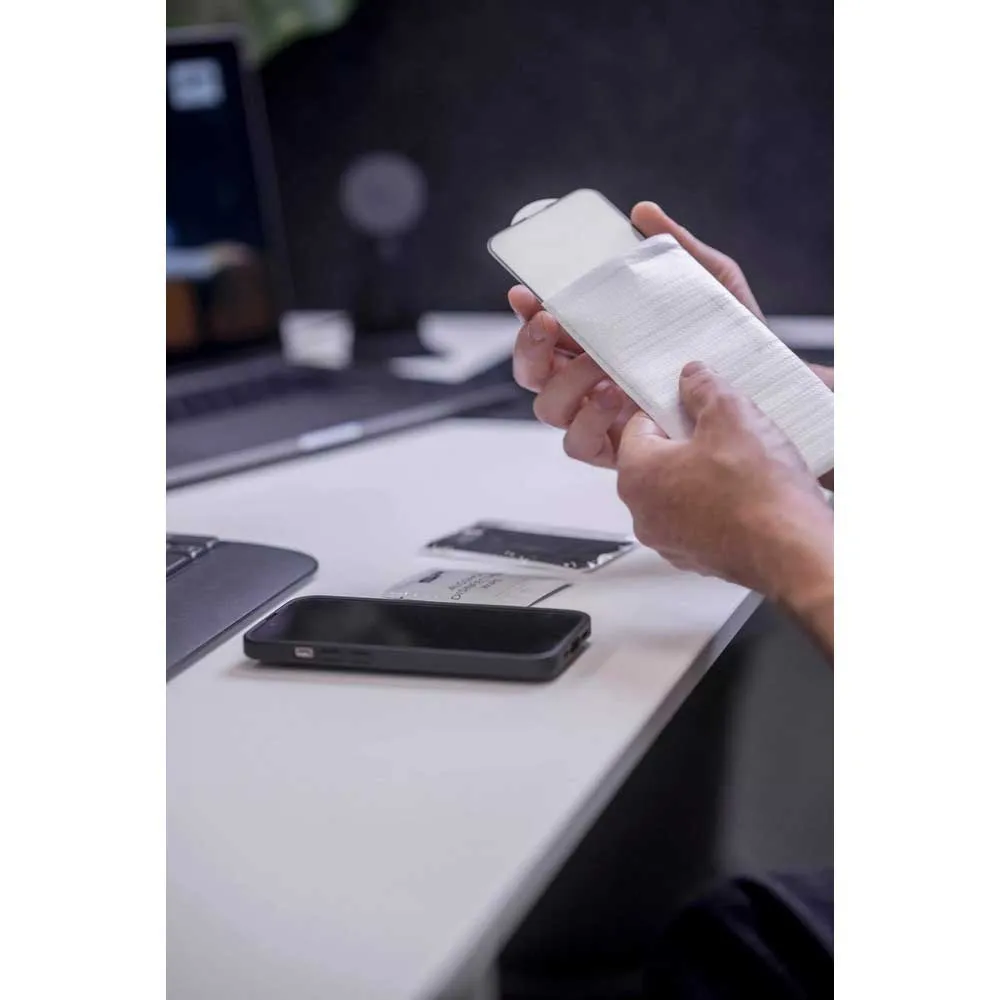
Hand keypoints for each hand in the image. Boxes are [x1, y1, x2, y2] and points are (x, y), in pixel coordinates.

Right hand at [509, 202, 764, 467]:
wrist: (769, 387)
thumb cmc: (733, 338)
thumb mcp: (711, 284)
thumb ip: (677, 248)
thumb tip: (643, 212)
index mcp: (600, 343)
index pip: (547, 329)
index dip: (527, 312)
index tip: (524, 291)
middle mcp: (592, 381)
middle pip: (534, 372)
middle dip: (531, 347)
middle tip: (550, 321)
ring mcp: (603, 417)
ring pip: (549, 409)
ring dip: (565, 384)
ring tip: (600, 367)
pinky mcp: (620, 450)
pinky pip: (579, 445)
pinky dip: (588, 422)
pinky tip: (614, 397)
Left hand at [616, 363, 832, 611]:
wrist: (793, 552)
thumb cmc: (758, 494)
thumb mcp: (732, 415)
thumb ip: (704, 389)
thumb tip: (693, 378)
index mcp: (636, 476)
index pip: (638, 425)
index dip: (670, 408)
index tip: (695, 402)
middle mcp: (643, 514)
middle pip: (658, 460)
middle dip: (689, 441)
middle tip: (725, 431)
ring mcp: (669, 540)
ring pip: (681, 490)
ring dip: (706, 473)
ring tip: (743, 462)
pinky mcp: (698, 557)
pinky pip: (701, 518)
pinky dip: (719, 504)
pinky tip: (749, 493)